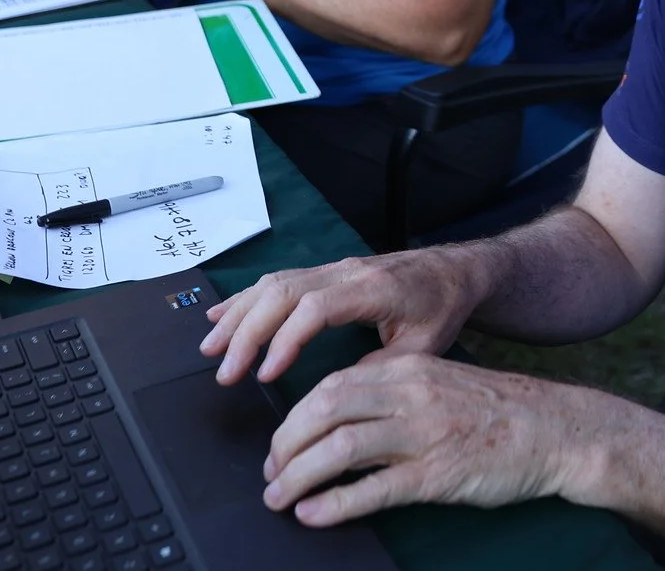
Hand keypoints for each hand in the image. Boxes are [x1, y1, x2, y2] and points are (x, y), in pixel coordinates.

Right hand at [200, 251, 480, 384]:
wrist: (453, 271)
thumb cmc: (441, 307)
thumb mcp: (424, 345)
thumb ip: (382, 368)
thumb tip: (338, 394)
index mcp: (370, 289)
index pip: (314, 308)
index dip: (285, 339)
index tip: (265, 374)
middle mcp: (344, 272)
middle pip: (282, 293)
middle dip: (247, 332)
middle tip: (225, 372)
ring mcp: (331, 270)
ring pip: (273, 285)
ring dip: (238, 316)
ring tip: (211, 349)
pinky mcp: (325, 273)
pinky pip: (277, 281)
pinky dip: (245, 299)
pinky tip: (220, 316)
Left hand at [260, 354, 609, 525]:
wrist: (556, 429)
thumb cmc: (498, 412)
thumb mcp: (440, 384)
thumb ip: (394, 394)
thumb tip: (341, 418)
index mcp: (408, 370)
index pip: (331, 385)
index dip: (295, 418)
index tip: (280, 445)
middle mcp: (411, 394)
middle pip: (325, 410)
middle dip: (286, 444)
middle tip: (271, 473)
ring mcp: (425, 433)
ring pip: (341, 447)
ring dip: (299, 475)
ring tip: (279, 497)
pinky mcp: (439, 474)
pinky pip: (375, 488)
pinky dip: (336, 503)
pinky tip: (314, 515)